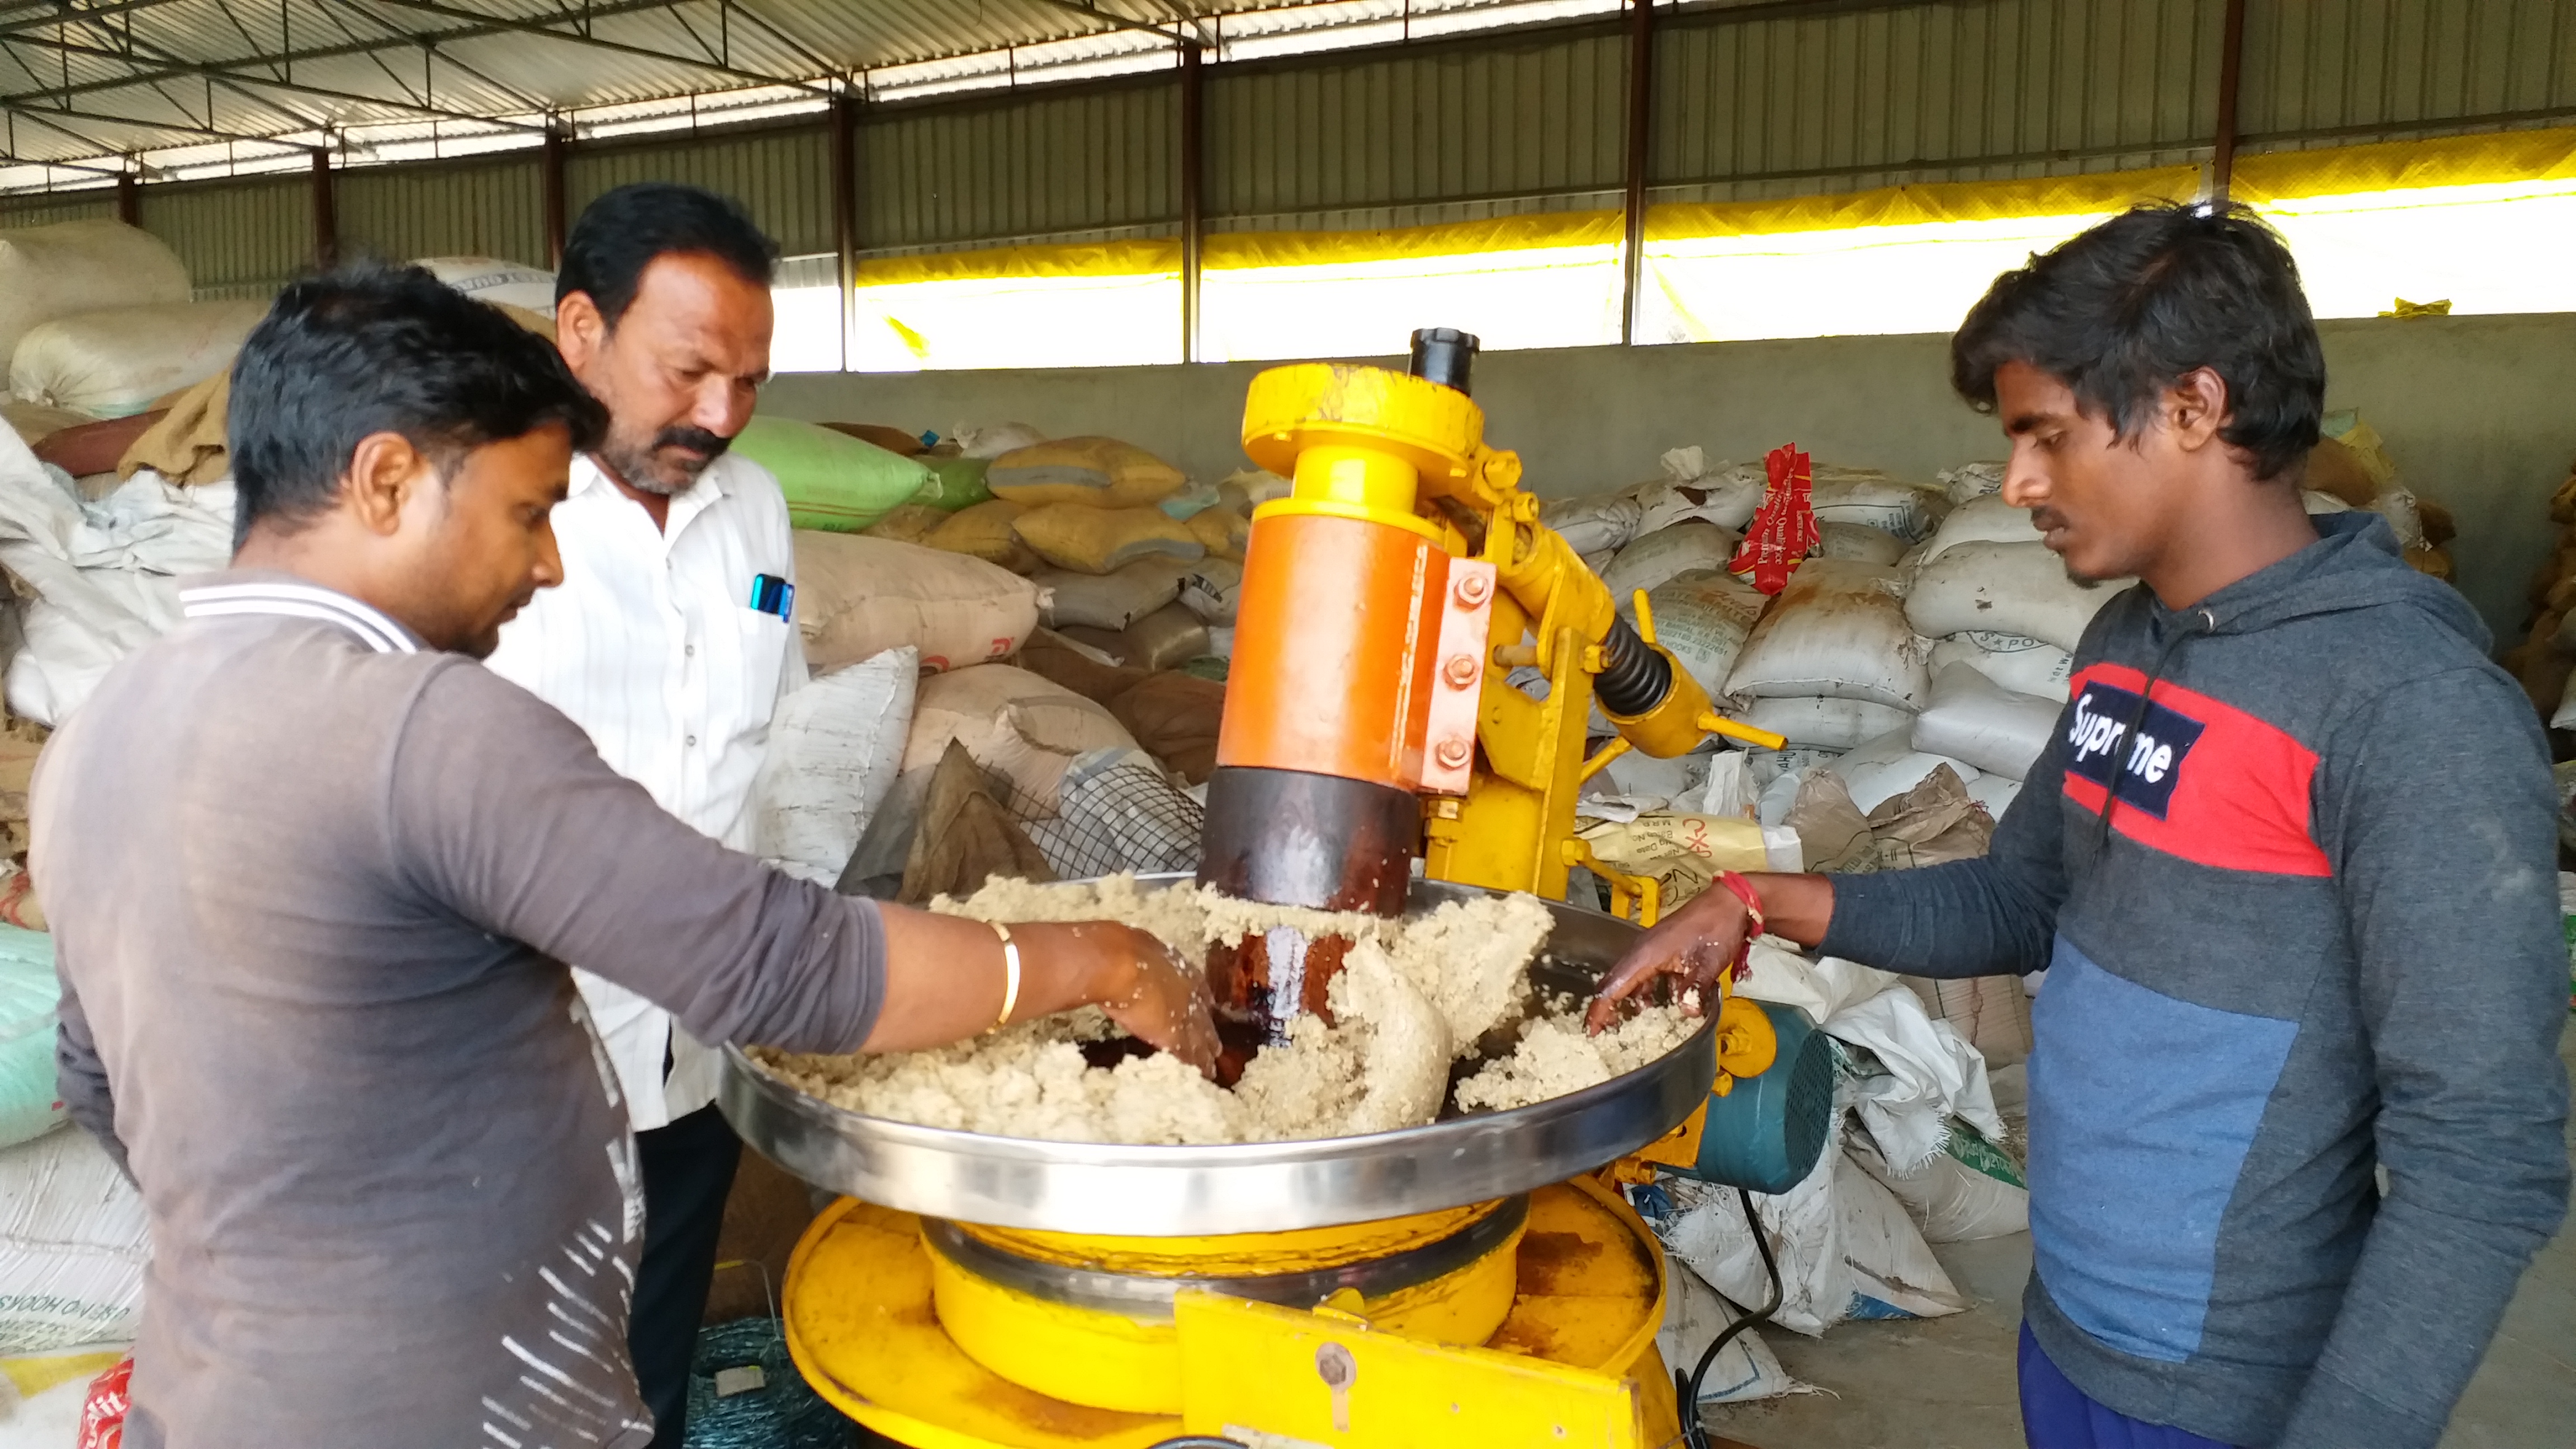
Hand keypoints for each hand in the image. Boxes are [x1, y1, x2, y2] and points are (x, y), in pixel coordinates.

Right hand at [1097, 926, 1221, 1078]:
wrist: (1118, 963)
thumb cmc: (1122, 949)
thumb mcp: (1140, 945)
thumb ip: (1144, 954)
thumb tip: (1134, 950)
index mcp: (1181, 968)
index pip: (1199, 989)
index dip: (1203, 1001)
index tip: (1208, 1008)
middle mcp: (1188, 993)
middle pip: (1204, 1018)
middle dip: (1209, 1033)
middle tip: (1217, 1047)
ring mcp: (1183, 1015)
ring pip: (1200, 1040)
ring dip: (1206, 1055)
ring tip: (1212, 1068)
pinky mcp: (1173, 1035)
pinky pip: (1188, 1054)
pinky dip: (1195, 1066)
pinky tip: (1200, 1074)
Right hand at [1586, 885, 1754, 1033]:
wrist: (1730, 902)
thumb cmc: (1717, 927)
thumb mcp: (1708, 963)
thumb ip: (1693, 990)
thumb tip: (1686, 1013)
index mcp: (1646, 954)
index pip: (1614, 987)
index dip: (1600, 1010)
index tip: (1591, 1031)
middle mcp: (1642, 951)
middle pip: (1615, 983)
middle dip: (1608, 1008)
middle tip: (1605, 1032)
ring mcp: (1651, 949)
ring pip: (1631, 979)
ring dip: (1629, 1001)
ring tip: (1631, 1023)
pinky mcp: (1662, 950)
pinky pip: (1646, 974)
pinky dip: (1647, 991)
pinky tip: (1660, 1005)